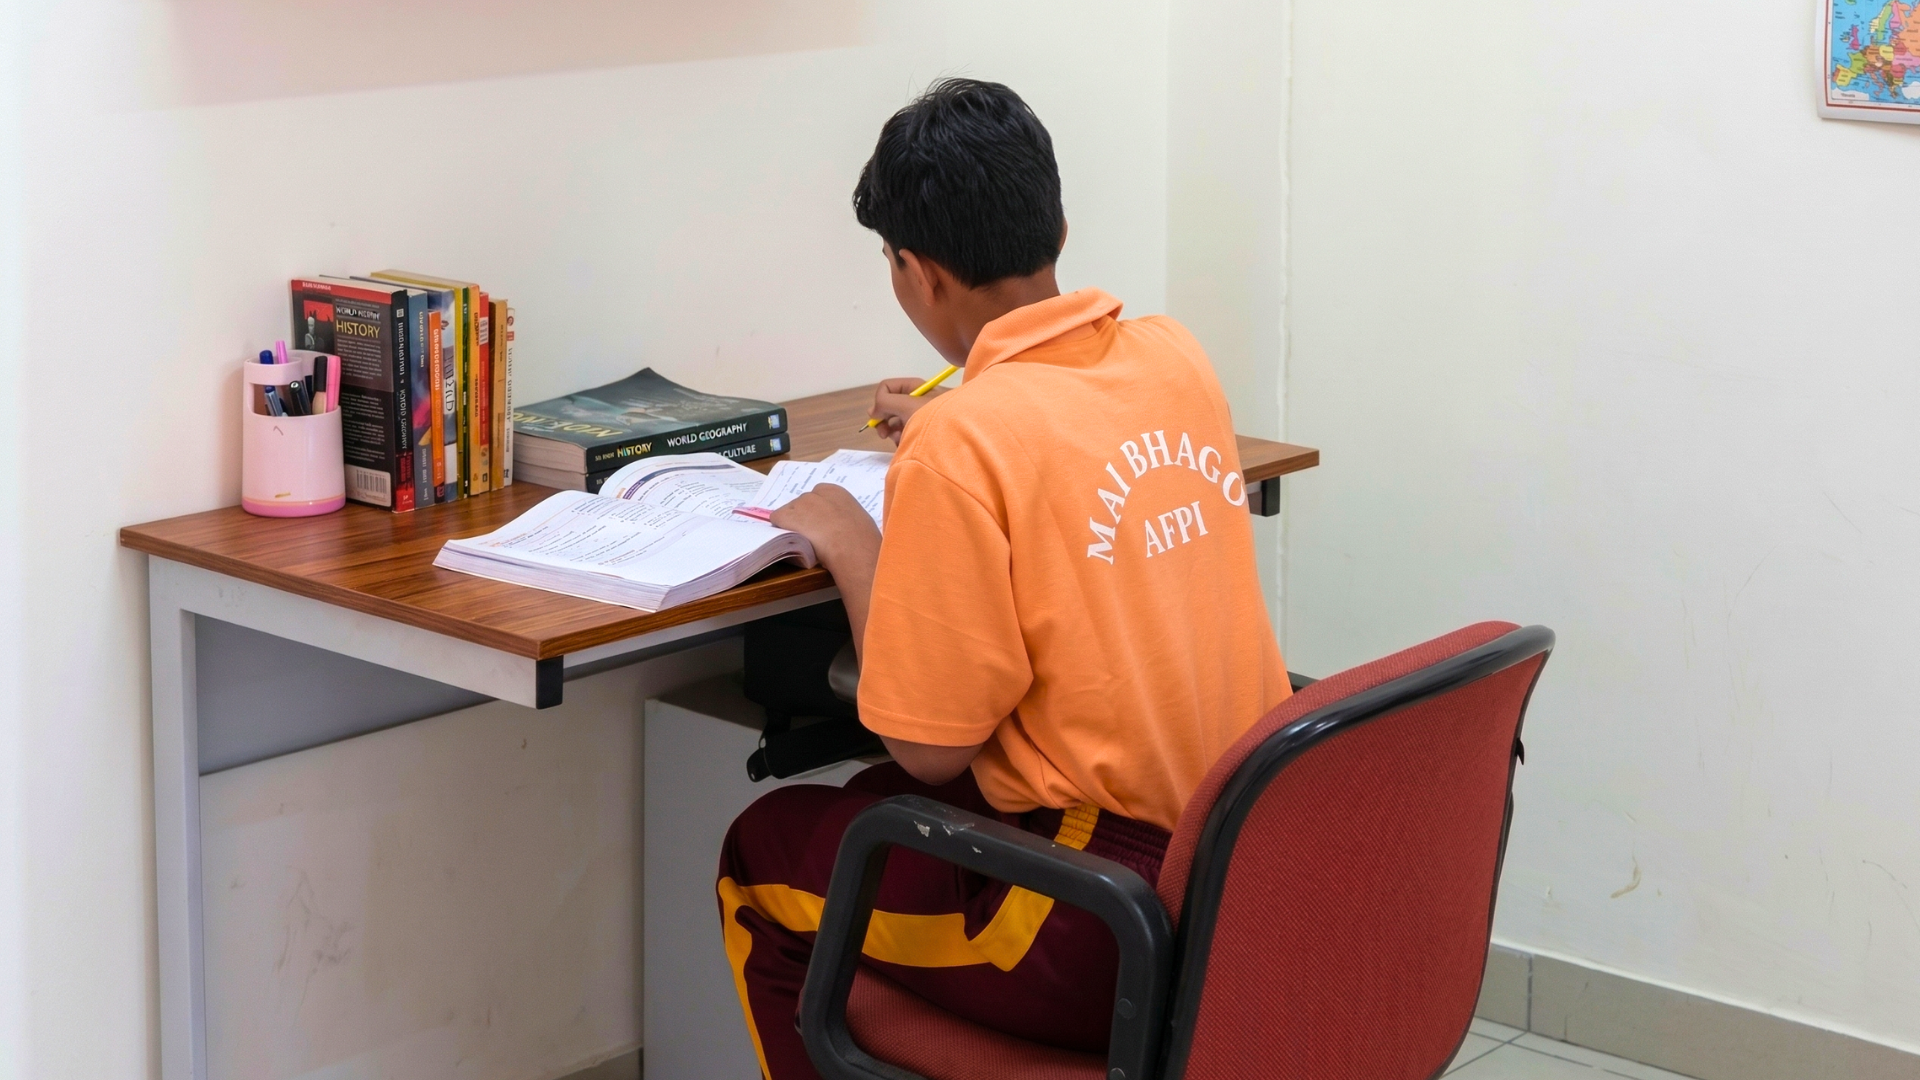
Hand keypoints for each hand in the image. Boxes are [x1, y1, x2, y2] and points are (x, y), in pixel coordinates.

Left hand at [772, 484, 882, 663]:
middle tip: (815, 540)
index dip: (818, 517)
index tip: (823, 530)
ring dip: (794, 527)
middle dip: (805, 521)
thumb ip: (848, 519)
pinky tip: (794, 544)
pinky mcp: (784, 515)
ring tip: (806, 544)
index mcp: (836, 491)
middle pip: (802, 506)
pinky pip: (776, 524)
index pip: (818, 500)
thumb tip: (848, 529)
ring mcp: (798, 503)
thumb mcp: (860, 522)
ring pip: (789, 516)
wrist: (851, 546)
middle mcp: (814, 492)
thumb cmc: (862, 540)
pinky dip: (781, 533)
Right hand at [867, 377, 949, 444]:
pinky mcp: (925, 431)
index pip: (887, 387)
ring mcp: (921, 416)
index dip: (880, 401)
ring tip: (901, 441)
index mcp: (915, 387)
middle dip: (885, 420)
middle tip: (884, 434)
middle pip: (890, 405)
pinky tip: (908, 446)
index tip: (879, 416)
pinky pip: (907, 433)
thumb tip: (873, 410)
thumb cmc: (936, 417)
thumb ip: (886, 402)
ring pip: (896, 422)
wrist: (963, 436)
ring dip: (894, 432)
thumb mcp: (908, 404)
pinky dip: (903, 440)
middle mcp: (917, 399)